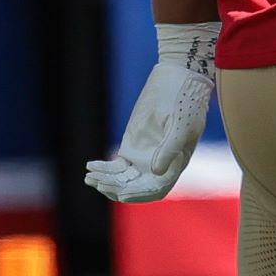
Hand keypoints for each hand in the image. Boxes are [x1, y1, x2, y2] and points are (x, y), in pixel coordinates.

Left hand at [85, 22, 218, 202]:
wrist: (177, 79)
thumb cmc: (185, 101)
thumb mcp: (181, 125)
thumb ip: (170, 149)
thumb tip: (155, 173)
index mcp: (175, 163)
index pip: (157, 189)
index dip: (140, 195)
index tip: (122, 193)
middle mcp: (159, 164)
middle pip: (136, 188)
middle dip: (117, 188)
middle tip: (99, 182)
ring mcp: (144, 156)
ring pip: (123, 180)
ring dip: (106, 181)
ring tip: (89, 177)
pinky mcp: (132, 147)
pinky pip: (115, 166)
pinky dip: (103, 169)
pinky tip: (90, 166)